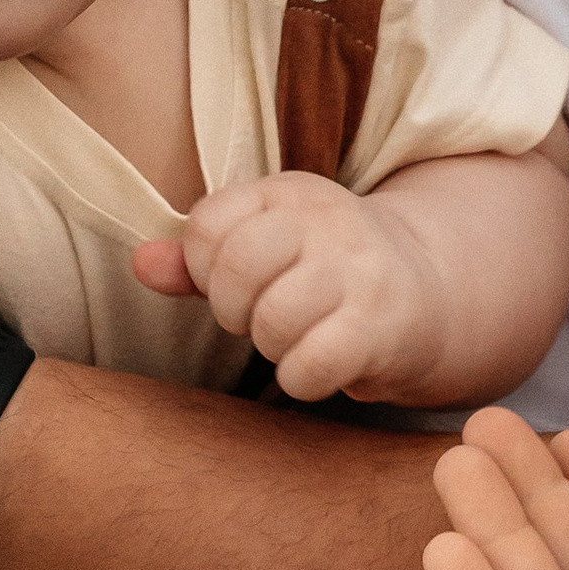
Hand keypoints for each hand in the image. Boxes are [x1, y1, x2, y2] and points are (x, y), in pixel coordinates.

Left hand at [134, 174, 441, 400]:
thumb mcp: (264, 246)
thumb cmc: (324, 271)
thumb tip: (140, 265)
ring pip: (272, 321)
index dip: (205, 268)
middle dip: (234, 308)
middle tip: (260, 316)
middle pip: (237, 267)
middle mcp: (328, 220)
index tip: (235, 282)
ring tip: (296, 337)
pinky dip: (302, 378)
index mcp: (289, 191)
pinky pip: (310, 365)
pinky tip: (318, 364)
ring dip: (272, 346)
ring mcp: (360, 272)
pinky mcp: (382, 327)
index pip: (207, 225)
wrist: (428, 292)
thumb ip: (198, 259)